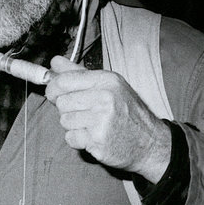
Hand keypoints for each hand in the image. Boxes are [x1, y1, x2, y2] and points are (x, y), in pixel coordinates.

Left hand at [45, 56, 171, 182]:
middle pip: (62, 102)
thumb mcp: (109, 86)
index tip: (55, 94)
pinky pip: (70, 138)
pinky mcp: (98, 140)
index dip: (53, 88)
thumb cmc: (127, 112)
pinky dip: (77, 140)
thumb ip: (79, 73)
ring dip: (73, 126)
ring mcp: (102, 120)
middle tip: (83, 113)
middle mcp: (105, 97)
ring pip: (64, 120)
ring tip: (92, 125)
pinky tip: (92, 137)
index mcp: (107, 80)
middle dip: (67, 110)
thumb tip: (55, 62)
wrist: (150, 142)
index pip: (64, 81)